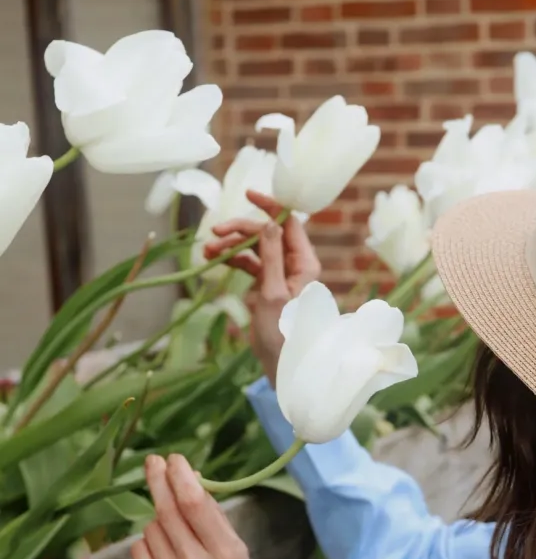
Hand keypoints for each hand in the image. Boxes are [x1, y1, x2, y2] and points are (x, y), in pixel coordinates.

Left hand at [132, 454, 250, 558]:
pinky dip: (149, 543)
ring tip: (177, 537)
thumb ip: (211, 515)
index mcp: (227, 556)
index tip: (174, 459)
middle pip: (168, 511)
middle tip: (154, 462)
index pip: (194, 504)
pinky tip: (164, 553)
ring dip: (160, 521)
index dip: (180, 476)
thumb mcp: (235, 549)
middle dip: (159, 481)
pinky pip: (139, 549)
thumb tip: (187, 477)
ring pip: (152, 529)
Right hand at [203, 192, 320, 384]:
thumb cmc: (283, 333)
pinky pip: (250, 263)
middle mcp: (295, 265)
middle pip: (267, 233)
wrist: (282, 365)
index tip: (248, 194)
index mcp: (305, 263)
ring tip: (208, 251)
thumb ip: (271, 257)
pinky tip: (214, 258)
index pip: (289, 223)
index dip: (269, 206)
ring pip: (255, 247)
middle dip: (241, 230)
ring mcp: (281, 274)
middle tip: (215, 234)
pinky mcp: (268, 285)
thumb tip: (269, 223)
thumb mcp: (274, 293)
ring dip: (232, 245)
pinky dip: (233, 259)